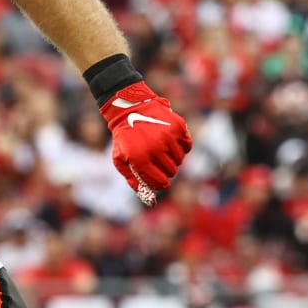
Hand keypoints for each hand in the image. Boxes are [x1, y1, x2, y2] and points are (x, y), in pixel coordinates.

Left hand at [99, 81, 191, 205]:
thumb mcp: (120, 159)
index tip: (161, 182)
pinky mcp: (178, 127)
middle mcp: (156, 149)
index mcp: (140, 159)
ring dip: (173, 159)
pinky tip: (171, 142)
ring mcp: (168, 137)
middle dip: (166, 171)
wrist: (130, 108)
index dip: (161, 184)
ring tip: (162, 151)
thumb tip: (149, 199)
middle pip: (171, 171)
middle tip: (159, 163)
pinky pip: (187, 145)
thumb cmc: (125, 137)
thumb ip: (133, 180)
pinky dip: (182, 147)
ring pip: (180, 160)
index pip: (159, 181)